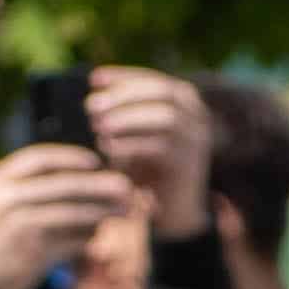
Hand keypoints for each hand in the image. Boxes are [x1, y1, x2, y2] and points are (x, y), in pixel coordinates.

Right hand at [0, 144, 135, 288]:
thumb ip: (22, 189)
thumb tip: (74, 178)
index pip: (38, 159)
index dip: (70, 158)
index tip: (94, 162)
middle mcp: (6, 200)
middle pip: (64, 184)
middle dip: (98, 185)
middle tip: (124, 186)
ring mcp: (20, 227)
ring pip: (73, 213)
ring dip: (102, 212)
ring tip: (123, 211)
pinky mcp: (33, 255)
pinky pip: (71, 242)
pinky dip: (87, 239)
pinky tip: (97, 237)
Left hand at [82, 64, 215, 237]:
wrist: (173, 211)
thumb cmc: (149, 169)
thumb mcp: (135, 135)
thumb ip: (123, 113)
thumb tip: (94, 92)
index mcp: (185, 102)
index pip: (153, 79)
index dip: (122, 76)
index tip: (93, 78)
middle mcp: (197, 116)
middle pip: (161, 92)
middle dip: (124, 96)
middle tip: (92, 106)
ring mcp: (197, 139)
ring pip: (165, 116)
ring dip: (128, 118)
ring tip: (98, 126)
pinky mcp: (189, 164)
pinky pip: (161, 147)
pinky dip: (131, 145)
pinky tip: (107, 147)